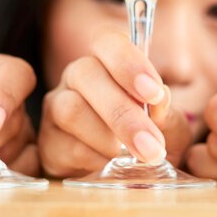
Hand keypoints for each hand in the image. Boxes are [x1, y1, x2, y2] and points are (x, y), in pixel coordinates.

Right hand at [39, 27, 191, 177]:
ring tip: (134, 158)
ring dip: (107, 138)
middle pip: (86, 74)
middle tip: (152, 145)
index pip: (109, 42)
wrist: (131, 173)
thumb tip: (159, 99)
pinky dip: (94, 159)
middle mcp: (77, 76)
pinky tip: (113, 167)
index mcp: (109, 60)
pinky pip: (64, 145)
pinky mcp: (48, 142)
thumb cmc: (150, 137)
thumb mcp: (168, 125)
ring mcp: (57, 107)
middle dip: (123, 113)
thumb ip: (166, 111)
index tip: (155, 94)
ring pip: (70, 109)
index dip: (129, 63)